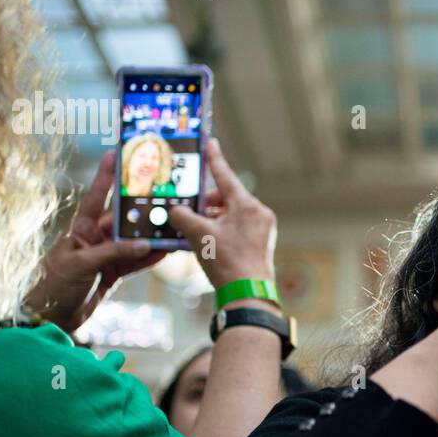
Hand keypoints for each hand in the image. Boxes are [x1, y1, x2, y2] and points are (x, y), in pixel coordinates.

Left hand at [25, 151, 166, 332]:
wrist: (50, 318)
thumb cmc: (55, 286)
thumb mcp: (83, 265)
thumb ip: (114, 252)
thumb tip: (144, 243)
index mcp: (80, 229)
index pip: (96, 197)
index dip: (106, 176)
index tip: (116, 154)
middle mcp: (94, 239)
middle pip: (123, 219)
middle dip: (142, 210)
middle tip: (162, 195)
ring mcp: (104, 256)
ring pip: (133, 241)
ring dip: (151, 236)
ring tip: (172, 226)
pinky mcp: (111, 274)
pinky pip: (135, 262)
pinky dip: (150, 257)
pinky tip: (165, 250)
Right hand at [168, 139, 276, 289]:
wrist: (247, 294)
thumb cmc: (226, 263)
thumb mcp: (198, 235)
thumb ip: (182, 216)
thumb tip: (175, 211)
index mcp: (247, 205)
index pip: (225, 176)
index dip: (214, 159)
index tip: (210, 143)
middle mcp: (258, 214)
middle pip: (226, 199)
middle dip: (205, 204)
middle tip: (187, 210)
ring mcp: (262, 229)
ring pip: (230, 215)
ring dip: (210, 220)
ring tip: (192, 231)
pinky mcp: (260, 243)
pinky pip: (236, 229)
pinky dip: (220, 231)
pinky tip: (204, 242)